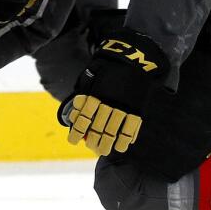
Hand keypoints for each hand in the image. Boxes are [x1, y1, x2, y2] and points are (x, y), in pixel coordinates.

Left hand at [58, 29, 167, 154]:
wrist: (133, 58)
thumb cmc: (107, 69)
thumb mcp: (90, 76)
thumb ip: (82, 95)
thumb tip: (73, 115)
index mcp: (95, 93)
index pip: (83, 118)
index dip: (77, 131)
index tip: (74, 140)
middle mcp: (109, 101)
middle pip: (99, 127)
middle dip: (94, 141)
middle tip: (92, 147)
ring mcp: (124, 105)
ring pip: (114, 131)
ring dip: (108, 144)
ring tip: (104, 151)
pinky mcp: (137, 107)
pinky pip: (131, 128)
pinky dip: (126, 139)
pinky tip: (122, 146)